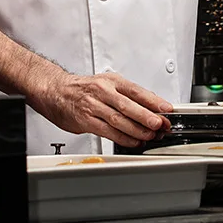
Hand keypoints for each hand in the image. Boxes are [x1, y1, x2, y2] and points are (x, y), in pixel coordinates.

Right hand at [30, 70, 172, 147]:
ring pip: (119, 120)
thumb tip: (152, 106)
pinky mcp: (86, 120)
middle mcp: (103, 91)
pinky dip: (123, 138)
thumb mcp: (107, 83)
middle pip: (128, 105)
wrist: (56, 91)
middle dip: (147, 117)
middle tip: (160, 125)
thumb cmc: (84, 88)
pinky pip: (108, 132)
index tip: (166, 109)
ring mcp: (93, 106)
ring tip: (150, 136)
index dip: (153, 101)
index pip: (136, 90)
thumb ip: (127, 95)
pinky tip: (133, 141)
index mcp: (111, 81)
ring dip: (137, 130)